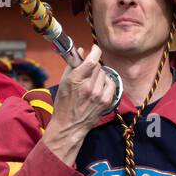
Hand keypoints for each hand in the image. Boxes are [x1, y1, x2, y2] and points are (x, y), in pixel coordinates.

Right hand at [44, 46, 117, 165]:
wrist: (69, 126)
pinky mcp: (105, 102)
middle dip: (94, 66)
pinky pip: (111, 84)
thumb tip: (81, 51)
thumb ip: (72, 65)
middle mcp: (89, 86)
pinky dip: (107, 83)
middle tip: (88, 72)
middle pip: (98, 66)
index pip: (92, 60)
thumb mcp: (63, 82)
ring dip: (100, 75)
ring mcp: (98, 95)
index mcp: (76, 80)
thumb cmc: (64, 104)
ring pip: (105, 74)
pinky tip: (100, 87)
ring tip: (93, 82)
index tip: (94, 49)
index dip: (95, 51)